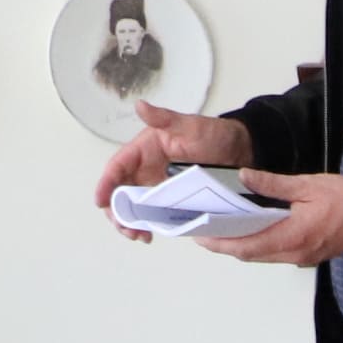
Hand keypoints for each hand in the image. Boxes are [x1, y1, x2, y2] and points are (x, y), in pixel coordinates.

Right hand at [95, 101, 252, 238]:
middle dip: (118, 211)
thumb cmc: (215, 134)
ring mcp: (159, 184)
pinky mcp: (173, 197)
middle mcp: (147, 167)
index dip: (106, 184)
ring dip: (131, 221)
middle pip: (121, 191)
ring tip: (138, 236)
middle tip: (126, 229)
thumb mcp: (189, 125)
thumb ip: (164, 118)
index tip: (100, 202)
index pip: (118, 167)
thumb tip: (140, 106)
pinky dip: (148, 223)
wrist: (242, 150)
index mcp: (145, 149)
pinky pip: (154, 211)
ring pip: (135, 204)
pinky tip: (150, 234)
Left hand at [203, 172, 342, 267]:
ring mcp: (302, 256)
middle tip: (202, 232)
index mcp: (291, 236)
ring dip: (240, 246)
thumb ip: (272, 183)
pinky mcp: (308, 254)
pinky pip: (275, 253)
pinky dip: (257, 244)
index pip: (246, 245)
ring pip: (262, 256)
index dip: (220, 242)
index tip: (199, 235)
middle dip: (224, 246)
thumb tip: (244, 177)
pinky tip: (249, 231)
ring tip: (220, 231)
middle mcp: (293, 252)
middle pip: (250, 255)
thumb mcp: (308, 185)